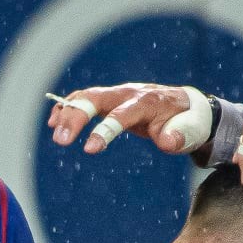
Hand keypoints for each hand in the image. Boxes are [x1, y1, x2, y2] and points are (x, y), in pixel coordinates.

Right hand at [47, 84, 208, 156]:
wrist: (184, 105)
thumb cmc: (185, 122)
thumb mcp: (189, 132)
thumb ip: (178, 136)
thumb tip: (167, 141)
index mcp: (147, 102)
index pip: (121, 115)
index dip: (104, 130)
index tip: (88, 149)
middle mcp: (128, 93)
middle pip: (95, 99)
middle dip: (75, 116)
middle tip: (60, 140)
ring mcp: (117, 94)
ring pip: (86, 96)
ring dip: (67, 112)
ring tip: (54, 132)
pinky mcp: (109, 100)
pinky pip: (84, 98)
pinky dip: (68, 106)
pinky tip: (54, 121)